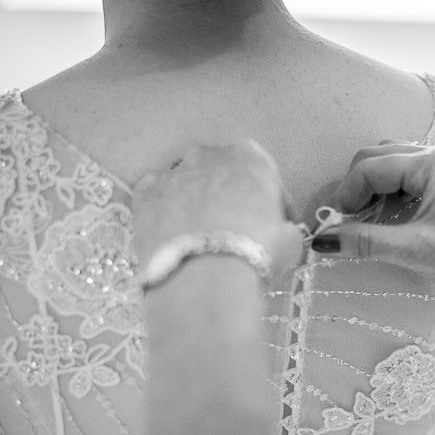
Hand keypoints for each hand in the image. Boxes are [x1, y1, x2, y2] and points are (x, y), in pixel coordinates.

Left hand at [132, 141, 303, 279]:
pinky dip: (164, 209)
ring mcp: (171, 173)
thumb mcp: (291, 241)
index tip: (271, 225)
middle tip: (235, 230)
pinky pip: (156, 196)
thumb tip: (281, 233)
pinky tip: (172, 233)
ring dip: (195, 201)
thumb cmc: (258, 252)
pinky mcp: (143, 196)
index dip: (269, 201)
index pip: (263, 173)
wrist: (205, 279)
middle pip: (221, 172)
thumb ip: (285, 228)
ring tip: (200, 237)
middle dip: (228, 195)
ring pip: (186, 181)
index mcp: (250, 157)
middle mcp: (208, 155)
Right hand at [313, 141, 434, 313]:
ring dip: (373, 190)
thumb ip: (366, 242)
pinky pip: (410, 175)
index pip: (372, 168)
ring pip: (393, 164)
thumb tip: (322, 241)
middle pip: (379, 157)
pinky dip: (392, 193)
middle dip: (357, 188)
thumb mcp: (415, 252)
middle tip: (345, 223)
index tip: (333, 225)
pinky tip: (389, 220)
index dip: (346, 195)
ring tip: (366, 223)